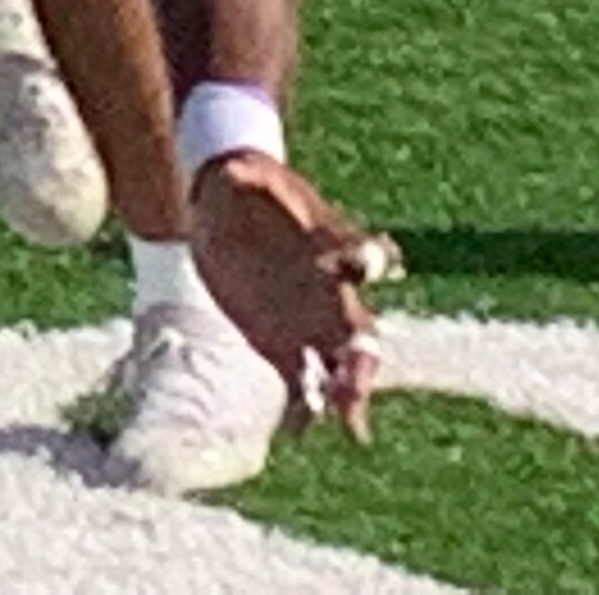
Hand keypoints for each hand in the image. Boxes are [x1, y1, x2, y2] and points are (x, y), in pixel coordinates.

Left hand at [190, 151, 397, 443]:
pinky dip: (304, 407)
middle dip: (364, 361)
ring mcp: (311, 324)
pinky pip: (302, 382)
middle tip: (360, 387)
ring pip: (341, 368)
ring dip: (347, 395)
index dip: (372, 258)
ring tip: (349, 426)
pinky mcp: (282, 344)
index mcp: (331, 246)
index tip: (372, 263)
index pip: (363, 254)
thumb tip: (237, 167)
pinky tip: (298, 431)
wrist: (226, 211)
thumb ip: (247, 174)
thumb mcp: (245, 175)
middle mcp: (332, 292)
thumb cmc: (246, 188)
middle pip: (362, 332)